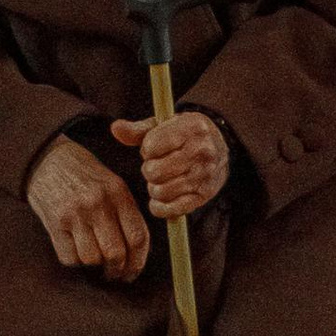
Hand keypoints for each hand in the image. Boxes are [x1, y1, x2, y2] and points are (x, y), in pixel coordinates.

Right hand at [24, 135, 150, 278]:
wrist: (46, 159)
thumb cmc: (83, 174)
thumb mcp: (111, 182)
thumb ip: (125, 211)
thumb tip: (136, 251)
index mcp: (118, 192)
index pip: (138, 236)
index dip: (138, 262)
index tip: (133, 272)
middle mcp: (98, 203)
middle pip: (116, 253)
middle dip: (117, 270)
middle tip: (114, 273)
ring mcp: (75, 214)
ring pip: (92, 259)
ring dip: (94, 266)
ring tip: (94, 259)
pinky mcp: (55, 223)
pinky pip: (70, 257)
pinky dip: (75, 261)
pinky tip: (76, 250)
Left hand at [114, 107, 230, 218]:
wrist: (220, 145)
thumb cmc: (184, 134)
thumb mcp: (164, 125)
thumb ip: (138, 129)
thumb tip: (115, 128)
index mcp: (190, 128)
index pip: (151, 146)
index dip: (147, 149)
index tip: (154, 148)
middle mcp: (200, 151)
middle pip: (154, 171)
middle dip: (149, 170)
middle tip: (156, 166)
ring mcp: (203, 175)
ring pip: (161, 191)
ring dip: (154, 188)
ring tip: (161, 180)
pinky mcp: (204, 196)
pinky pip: (172, 209)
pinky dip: (160, 206)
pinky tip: (161, 197)